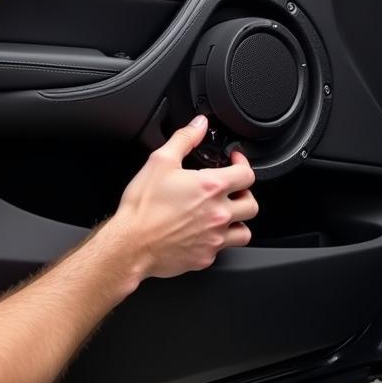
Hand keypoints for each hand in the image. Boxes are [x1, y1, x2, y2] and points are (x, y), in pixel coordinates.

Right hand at [108, 116, 258, 278]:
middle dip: (244, 194)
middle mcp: (218, 214)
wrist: (130, 245)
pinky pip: (222, 249)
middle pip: (252, 204)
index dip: (243, 164)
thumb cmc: (143, 207)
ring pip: (245, 231)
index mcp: (211, 187)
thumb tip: (199, 125)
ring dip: (238, 221)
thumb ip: (185, 138)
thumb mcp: (160, 161)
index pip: (247, 174)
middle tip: (232, 191)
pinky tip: (204, 233)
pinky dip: (217, 241)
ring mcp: (215, 238)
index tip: (235, 162)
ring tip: (225, 215)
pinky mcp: (206, 257)